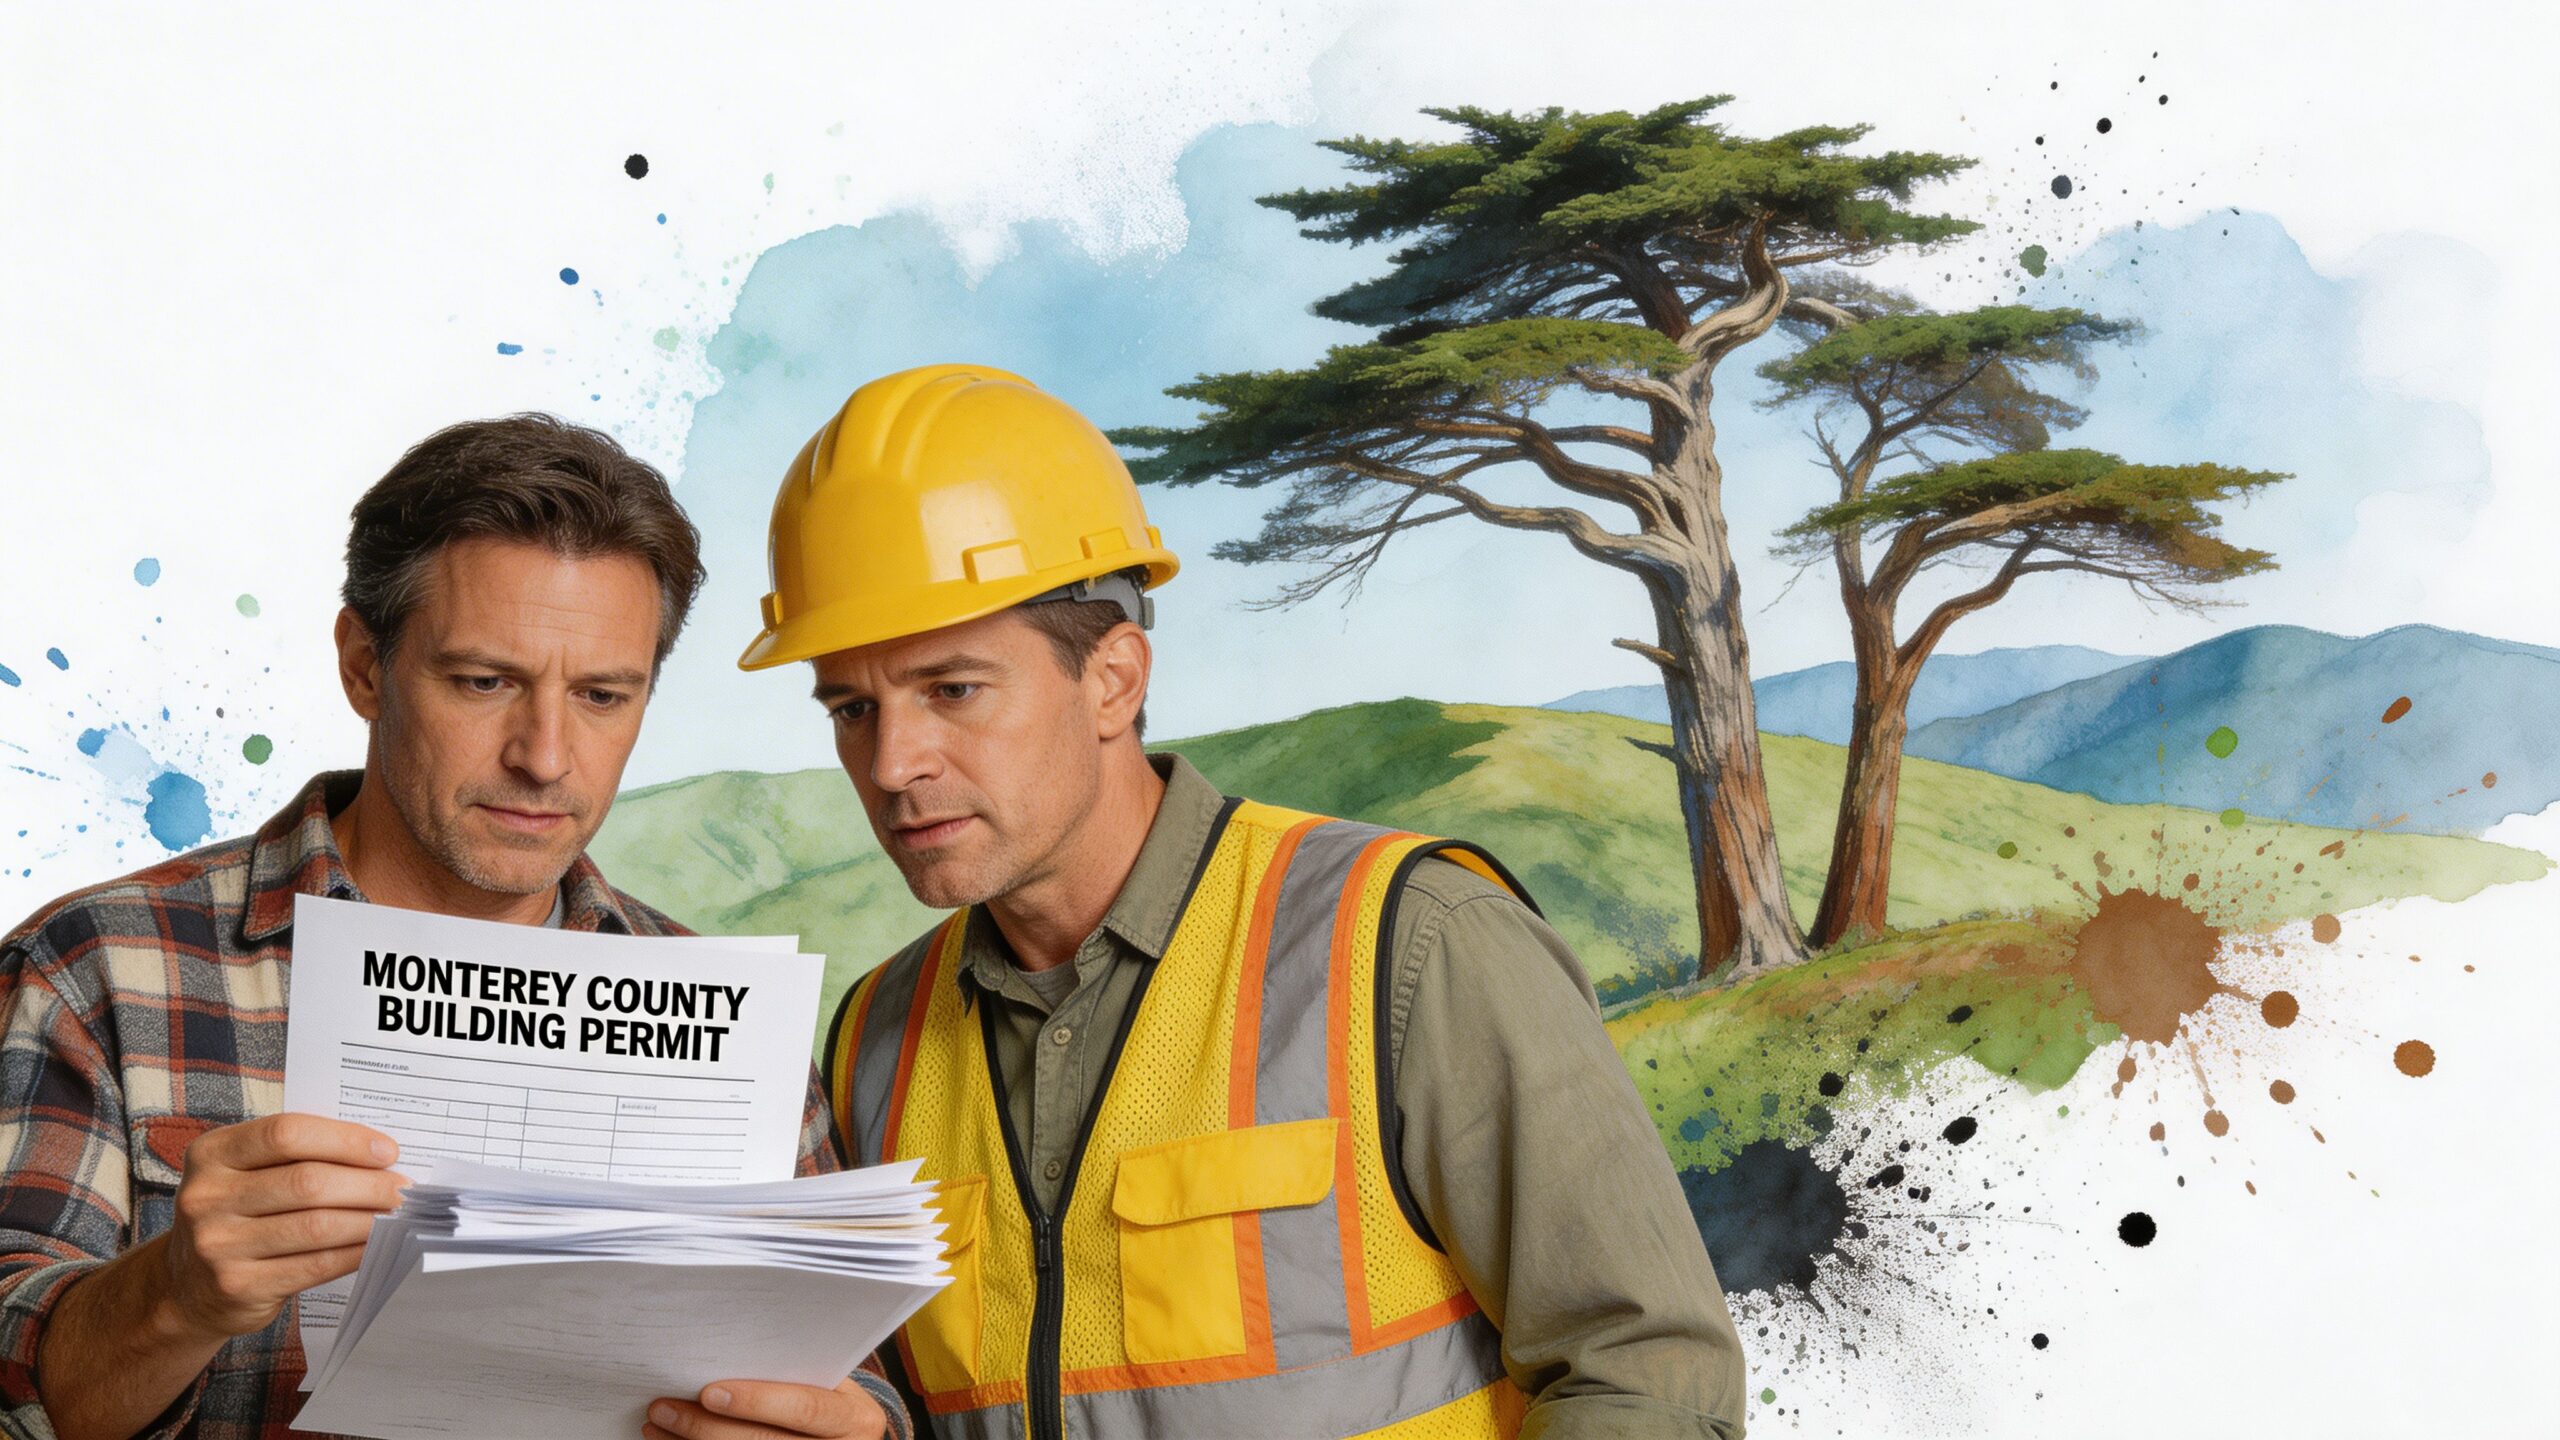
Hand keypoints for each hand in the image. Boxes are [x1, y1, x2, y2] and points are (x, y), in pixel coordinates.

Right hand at [157, 1112, 407, 1339]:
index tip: (387, 1151)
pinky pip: (315, 1265)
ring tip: (396, 1215)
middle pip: (308, 1182)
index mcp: (212, 1154)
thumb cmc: (237, 1214)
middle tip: (404, 1189)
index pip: (286, 1133)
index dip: (345, 1140)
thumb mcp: (246, 1172)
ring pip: (317, 1226)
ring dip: (368, 1220)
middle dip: (368, 1184)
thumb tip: (380, 1156)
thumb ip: (297, 1157)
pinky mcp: (239, 1286)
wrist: (187, 1286)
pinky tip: (375, 1245)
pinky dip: (354, 1253)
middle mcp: (206, 1197)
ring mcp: (218, 1245)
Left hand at [644, 1377, 887, 1439]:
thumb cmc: (827, 1398)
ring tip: (658, 1426)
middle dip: (707, 1427)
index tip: (709, 1391)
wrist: (842, 1439)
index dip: (758, 1400)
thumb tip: (723, 1352)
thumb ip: (793, 1372)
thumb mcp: (828, 1383)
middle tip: (663, 1409)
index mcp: (855, 1419)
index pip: (805, 1407)